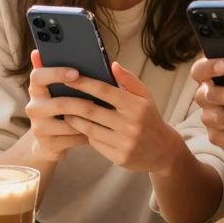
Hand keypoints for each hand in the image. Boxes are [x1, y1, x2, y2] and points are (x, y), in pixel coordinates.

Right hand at [22, 50, 90, 161]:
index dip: (56, 73)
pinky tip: (99, 130)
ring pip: (69, 122)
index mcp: (36, 89)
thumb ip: (55, 71)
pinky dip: (88, 133)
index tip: (76, 73)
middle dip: (82, 102)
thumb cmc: (62, 107)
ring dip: (88, 119)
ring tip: (104, 114)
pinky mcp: (48, 144)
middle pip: (59, 103)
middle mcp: (33, 107)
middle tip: (98, 100)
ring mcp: (39, 127)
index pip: (38, 76)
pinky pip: (73, 138)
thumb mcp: (58, 90)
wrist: (51, 142)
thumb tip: (37, 51)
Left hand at [56, 62, 186, 174]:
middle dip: (72, 103)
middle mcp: (130, 124)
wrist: (164, 151)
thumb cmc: (150, 119)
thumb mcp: (145, 97)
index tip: (69, 78)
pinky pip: (95, 143)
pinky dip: (86, 135)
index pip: (104, 91)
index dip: (84, 83)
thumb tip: (112, 65)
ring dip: (74, 120)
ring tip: (66, 113)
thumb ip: (129, 80)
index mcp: (136, 106)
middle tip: (59, 98)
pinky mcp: (119, 158)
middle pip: (91, 111)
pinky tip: (81, 129)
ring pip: (89, 129)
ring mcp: (124, 143)